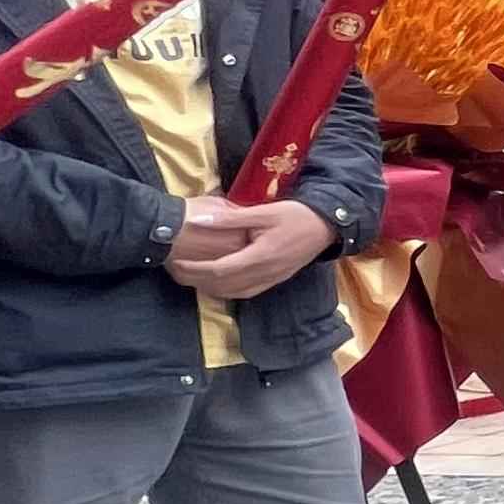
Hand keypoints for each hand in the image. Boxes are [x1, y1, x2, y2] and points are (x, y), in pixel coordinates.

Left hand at [168, 201, 333, 299]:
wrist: (328, 226)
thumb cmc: (296, 215)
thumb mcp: (264, 211)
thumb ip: (230, 218)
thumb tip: (199, 220)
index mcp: (260, 256)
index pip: (218, 270)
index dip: (194, 269)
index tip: (176, 262)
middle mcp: (264, 273)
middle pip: (221, 285)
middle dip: (195, 280)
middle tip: (175, 271)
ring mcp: (271, 279)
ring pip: (232, 292)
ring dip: (208, 287)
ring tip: (191, 277)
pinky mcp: (275, 280)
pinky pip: (245, 292)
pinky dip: (226, 290)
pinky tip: (216, 283)